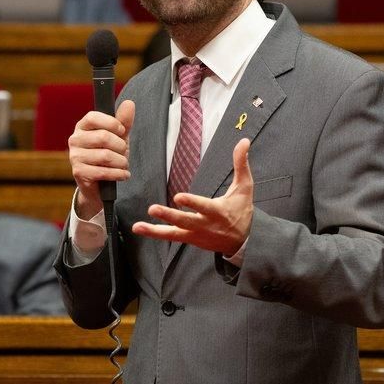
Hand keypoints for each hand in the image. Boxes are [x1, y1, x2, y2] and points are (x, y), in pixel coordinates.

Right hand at [69, 100, 134, 217]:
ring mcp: (75, 157)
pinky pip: (103, 172)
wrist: (100, 182)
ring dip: (121, 162)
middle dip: (121, 146)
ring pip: (105, 156)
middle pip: (103, 137)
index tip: (122, 131)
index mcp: (82, 126)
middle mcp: (75, 140)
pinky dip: (118, 174)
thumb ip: (123, 121)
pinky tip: (123, 174)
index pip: (93, 117)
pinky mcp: (79, 173)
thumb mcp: (118, 136)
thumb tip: (129, 103)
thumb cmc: (109, 154)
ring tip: (123, 164)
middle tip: (124, 152)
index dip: (111, 123)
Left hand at [132, 138, 252, 255]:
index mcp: (218, 211)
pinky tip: (139, 228)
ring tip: (138, 226)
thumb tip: (244, 141)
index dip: (192, 203)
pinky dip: (155, 233)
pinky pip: (171, 237)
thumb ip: (241, 164)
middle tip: (153, 209)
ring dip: (155, 230)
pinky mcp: (189, 239)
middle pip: (185, 221)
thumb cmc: (242, 210)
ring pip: (174, 233)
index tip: (179, 197)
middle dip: (169, 216)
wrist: (243, 241)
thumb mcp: (245, 187)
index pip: (204, 207)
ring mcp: (196, 234)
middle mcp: (205, 225)